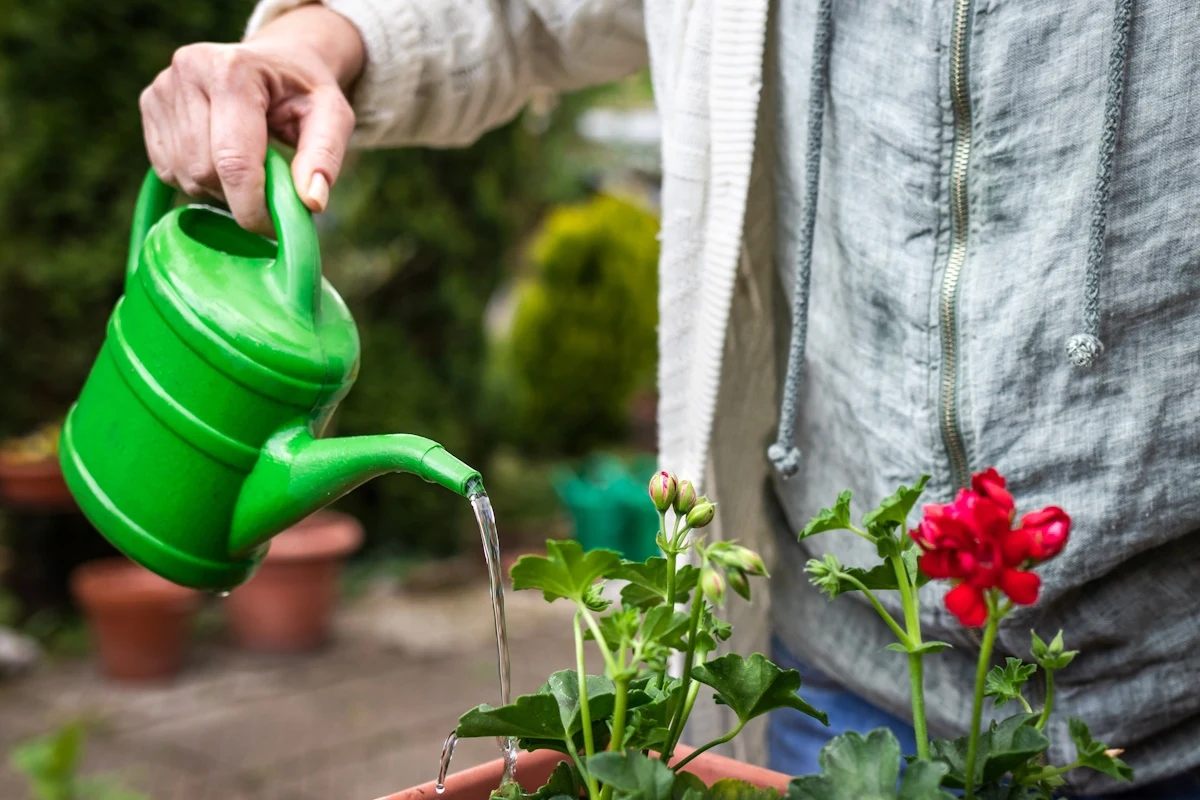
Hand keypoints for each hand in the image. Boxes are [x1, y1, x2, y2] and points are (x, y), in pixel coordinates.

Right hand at [139, 6, 364, 232]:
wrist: (275, 61)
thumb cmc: (305, 91)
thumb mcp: (333, 116)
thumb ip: (325, 156)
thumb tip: (312, 202)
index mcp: (232, 71)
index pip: (233, 160)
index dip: (252, 206)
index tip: (274, 227)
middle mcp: (188, 72)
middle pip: (205, 172)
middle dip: (239, 196)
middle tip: (269, 187)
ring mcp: (162, 87)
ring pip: (184, 176)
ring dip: (219, 190)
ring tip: (249, 165)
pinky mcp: (149, 106)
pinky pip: (168, 170)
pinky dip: (198, 180)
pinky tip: (221, 158)